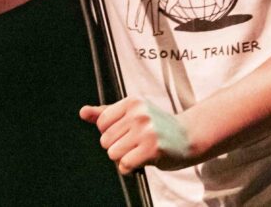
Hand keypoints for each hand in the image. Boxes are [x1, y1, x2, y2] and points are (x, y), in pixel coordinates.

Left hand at [80, 97, 196, 174]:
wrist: (188, 136)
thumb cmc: (157, 126)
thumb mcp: (132, 114)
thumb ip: (105, 113)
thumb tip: (82, 112)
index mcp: (132, 102)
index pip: (101, 123)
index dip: (110, 133)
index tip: (126, 132)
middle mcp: (138, 114)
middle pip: (105, 140)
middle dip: (117, 147)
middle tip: (136, 143)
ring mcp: (146, 131)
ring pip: (113, 153)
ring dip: (123, 158)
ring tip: (139, 151)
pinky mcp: (152, 149)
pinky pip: (125, 165)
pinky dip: (130, 168)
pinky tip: (142, 161)